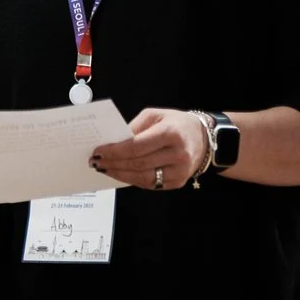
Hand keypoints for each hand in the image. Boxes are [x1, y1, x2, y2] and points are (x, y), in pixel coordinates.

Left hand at [92, 108, 210, 191]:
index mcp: (171, 133)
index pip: (137, 146)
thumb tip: (112, 142)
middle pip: (138, 163)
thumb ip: (134, 127)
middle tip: (95, 161)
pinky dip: (132, 179)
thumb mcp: (155, 115)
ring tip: (103, 168)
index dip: (115, 151)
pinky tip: (120, 173)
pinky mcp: (178, 182)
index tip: (98, 151)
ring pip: (143, 177)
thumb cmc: (175, 123)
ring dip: (119, 174)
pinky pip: (150, 184)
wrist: (204, 138)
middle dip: (113, 163)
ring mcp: (180, 171)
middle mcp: (178, 154)